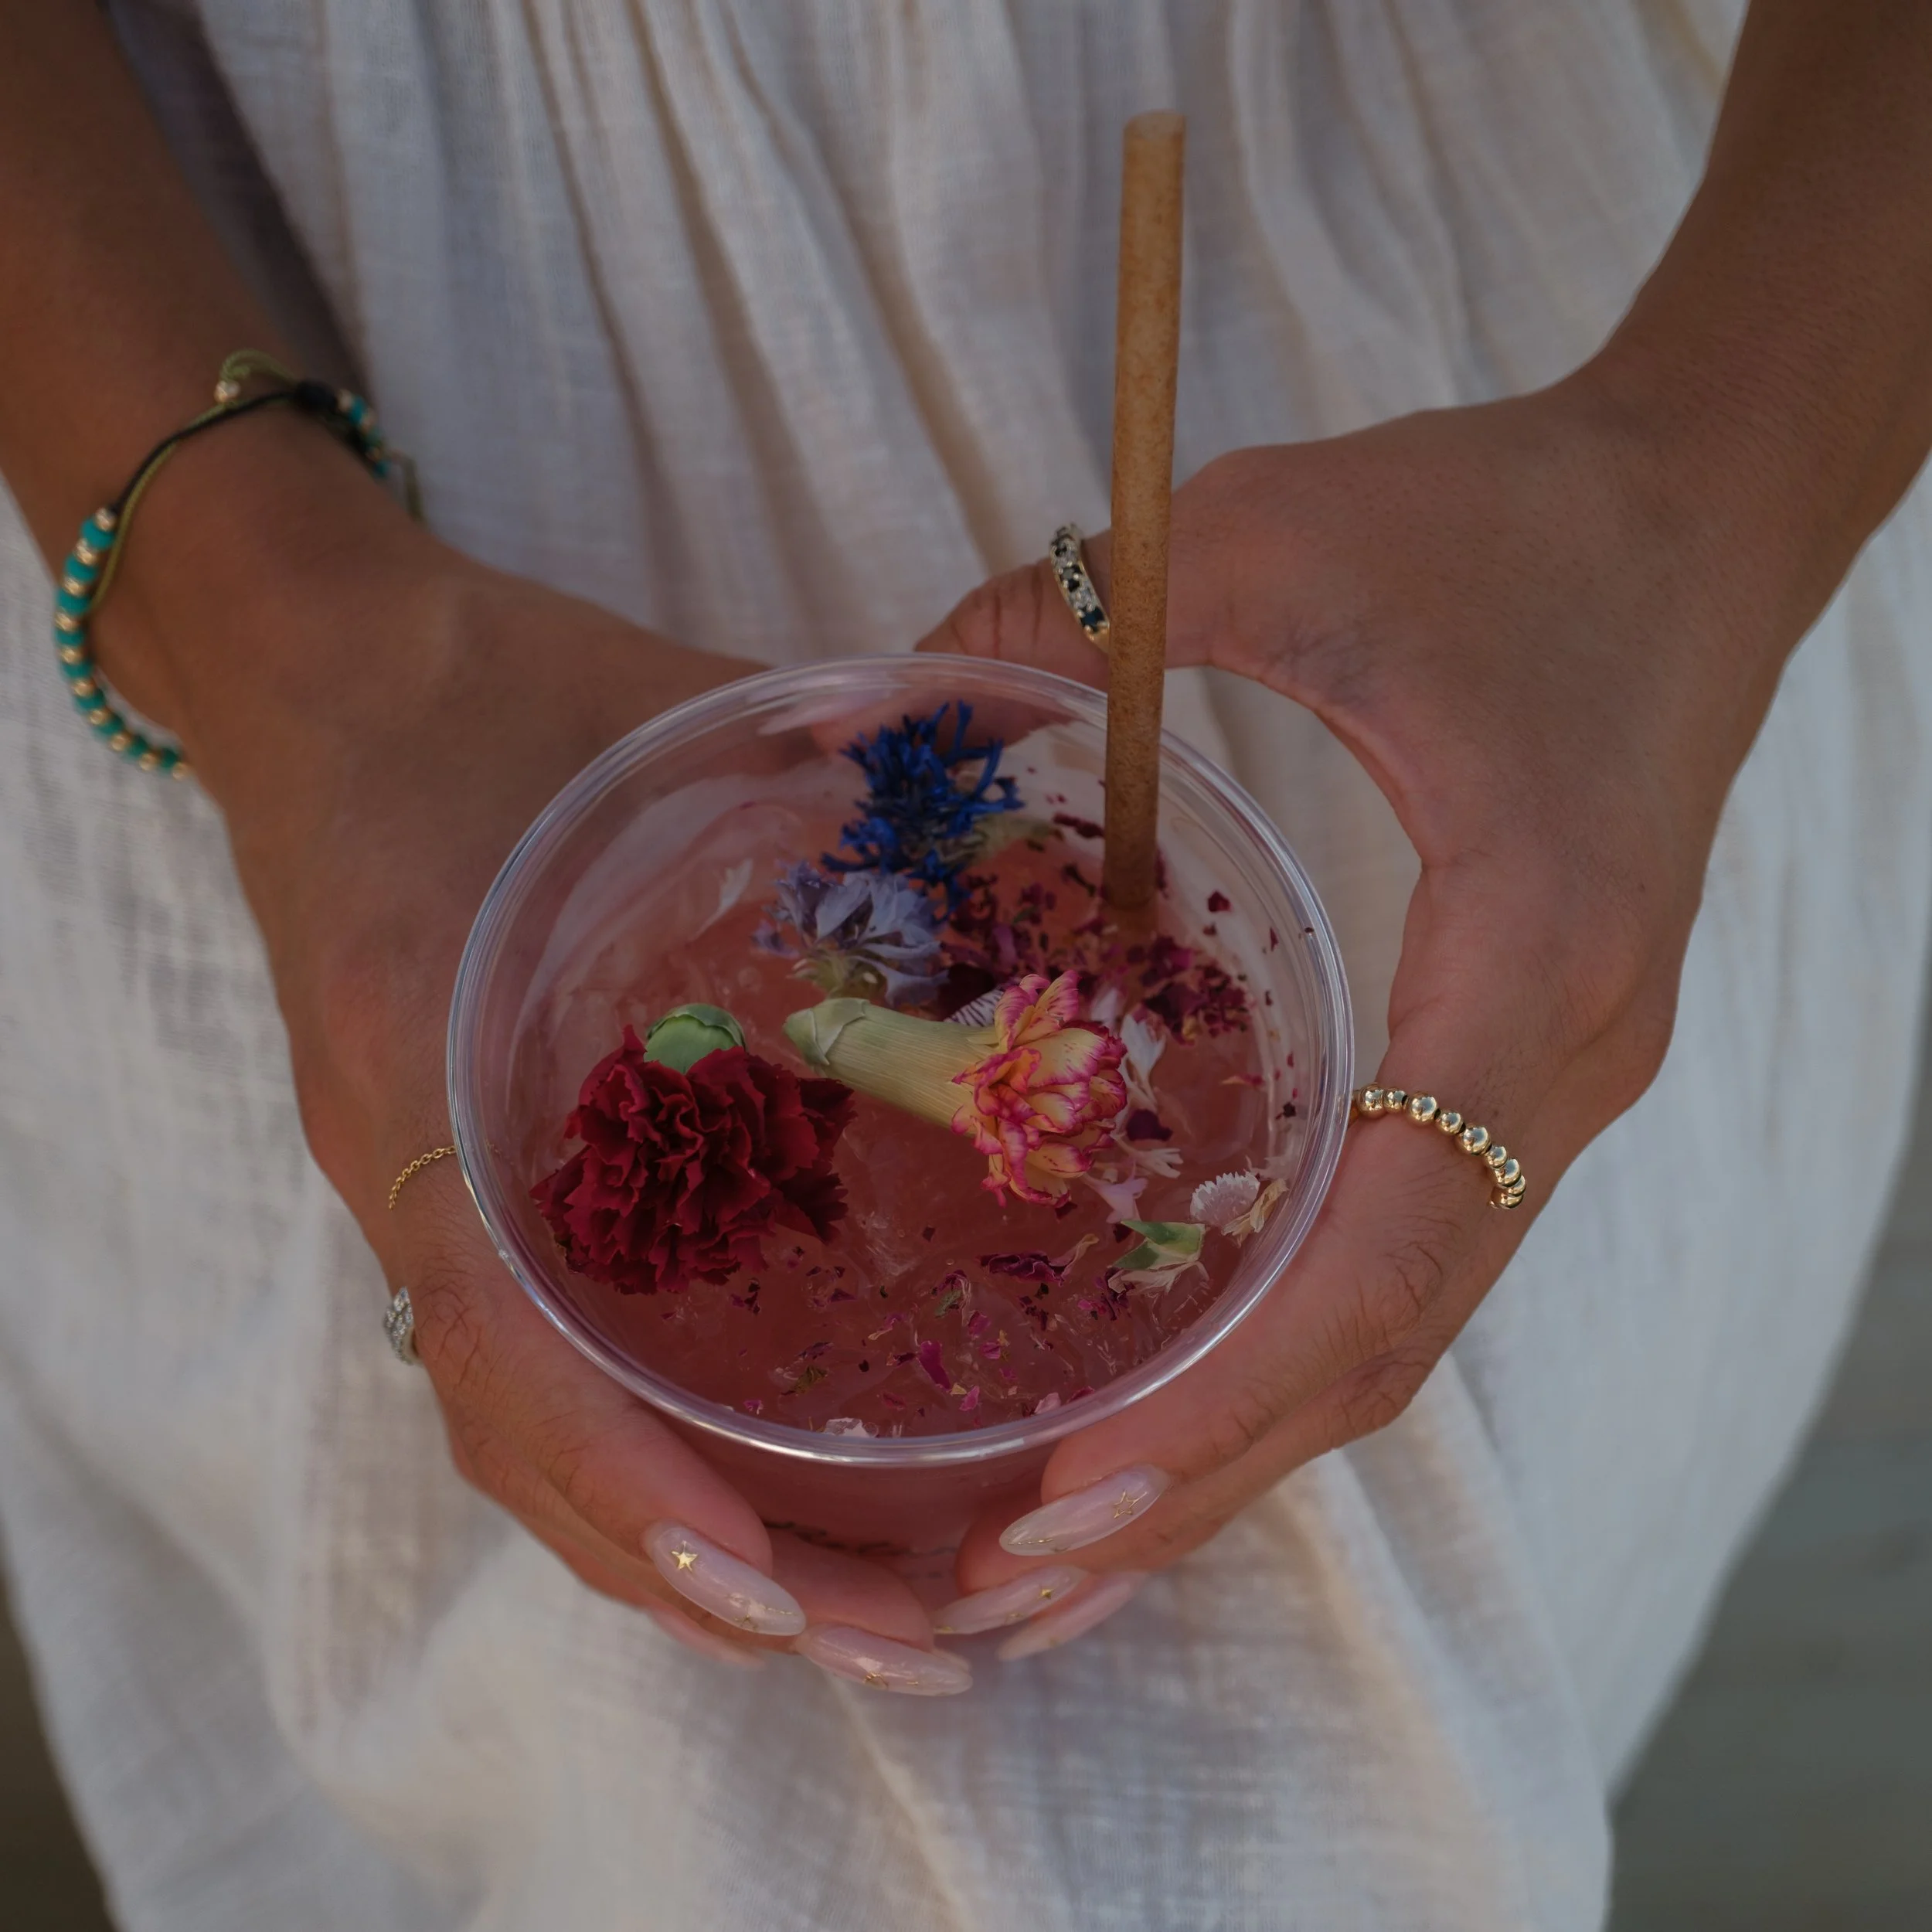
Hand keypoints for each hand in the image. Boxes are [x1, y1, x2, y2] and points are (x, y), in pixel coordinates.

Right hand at [104, 425, 951, 1679]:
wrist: (332, 669)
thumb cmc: (474, 691)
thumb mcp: (646, 720)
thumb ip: (824, 770)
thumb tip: (1034, 779)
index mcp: (424, 1084)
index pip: (498, 1341)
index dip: (626, 1477)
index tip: (766, 1579)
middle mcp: (419, 1179)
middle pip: (534, 1446)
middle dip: (712, 1566)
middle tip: (911, 1638)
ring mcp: (439, 1194)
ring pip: (538, 1431)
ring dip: (693, 1540)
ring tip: (883, 1610)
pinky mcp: (476, 1183)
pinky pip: (547, 1363)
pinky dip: (653, 1454)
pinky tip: (783, 1489)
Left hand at [920, 372, 1812, 1620]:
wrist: (1696, 509)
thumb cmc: (1505, 513)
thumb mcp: (1272, 527)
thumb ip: (1072, 604)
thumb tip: (886, 685)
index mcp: (1527, 963)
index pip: (1387, 1248)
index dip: (1228, 1395)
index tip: (1068, 1493)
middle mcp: (1560, 1069)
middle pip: (1386, 1346)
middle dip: (1206, 1479)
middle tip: (1015, 1581)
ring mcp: (1554, 1081)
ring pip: (1399, 1325)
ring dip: (1242, 1446)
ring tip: (1065, 1540)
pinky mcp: (1522, 1060)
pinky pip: (1404, 1251)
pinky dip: (1283, 1352)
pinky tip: (1170, 1393)